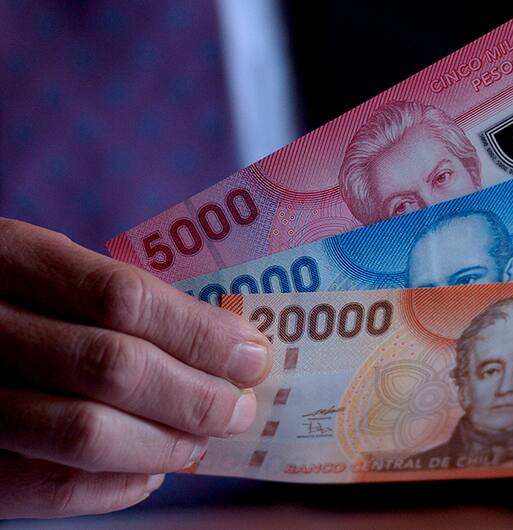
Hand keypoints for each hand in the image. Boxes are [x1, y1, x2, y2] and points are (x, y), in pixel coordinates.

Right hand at [0, 219, 271, 518]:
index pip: (124, 298)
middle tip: (238, 410)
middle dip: (195, 396)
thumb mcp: (47, 271)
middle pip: (113, 367)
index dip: (200, 333)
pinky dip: (113, 488)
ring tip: (200, 441)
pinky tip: (149, 474)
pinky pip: (45, 487)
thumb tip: (224, 345)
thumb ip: (115, 300)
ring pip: (83, 432)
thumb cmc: (12, 300)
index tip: (252, 356)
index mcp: (11, 258)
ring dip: (163, 444)